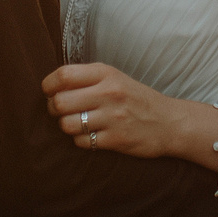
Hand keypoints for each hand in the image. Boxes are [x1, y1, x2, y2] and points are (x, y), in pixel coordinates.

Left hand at [44, 63, 217, 167]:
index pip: (63, 75)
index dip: (48, 85)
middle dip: (53, 109)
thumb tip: (51, 86)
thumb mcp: (115, 78)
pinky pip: (81, 142)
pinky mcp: (116, 139)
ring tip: (76, 123)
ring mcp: (113, 117)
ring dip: (66, 126)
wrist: (169, 122)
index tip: (49, 91)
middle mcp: (109, 93)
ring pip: (67, 124)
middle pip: (60, 102)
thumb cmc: (135, 99)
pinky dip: (81, 140)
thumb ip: (87, 78)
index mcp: (106, 74)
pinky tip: (91, 135)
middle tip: (60, 111)